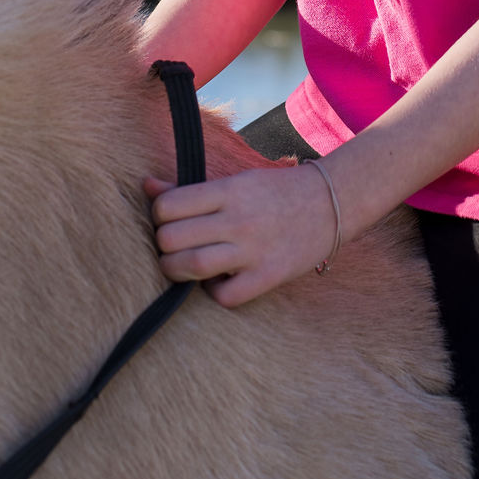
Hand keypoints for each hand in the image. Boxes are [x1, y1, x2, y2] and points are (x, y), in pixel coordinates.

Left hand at [143, 162, 338, 307]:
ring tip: (181, 266)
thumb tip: (147, 186)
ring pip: (191, 267)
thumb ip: (190, 189)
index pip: (169, 206)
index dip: (159, 215)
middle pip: (173, 238)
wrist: (331, 202)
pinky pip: (224, 296)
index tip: (168, 220)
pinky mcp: (268, 276)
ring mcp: (254, 250)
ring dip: (175, 270)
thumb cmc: (275, 192)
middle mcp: (239, 219)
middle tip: (172, 245)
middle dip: (164, 245)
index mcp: (229, 190)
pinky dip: (212, 292)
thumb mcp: (235, 182)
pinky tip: (217, 281)